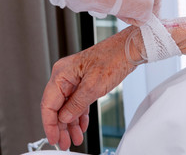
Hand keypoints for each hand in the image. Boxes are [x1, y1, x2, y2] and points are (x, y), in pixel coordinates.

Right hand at [41, 26, 142, 149]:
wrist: (129, 49)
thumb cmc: (114, 59)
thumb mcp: (94, 86)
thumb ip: (76, 104)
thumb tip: (64, 118)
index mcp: (62, 73)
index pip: (49, 104)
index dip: (50, 124)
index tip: (54, 138)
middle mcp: (65, 76)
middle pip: (57, 106)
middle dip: (61, 127)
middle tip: (65, 143)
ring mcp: (75, 79)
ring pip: (68, 105)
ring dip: (71, 123)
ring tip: (75, 138)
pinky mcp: (85, 81)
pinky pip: (78, 101)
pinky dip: (79, 114)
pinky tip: (82, 125)